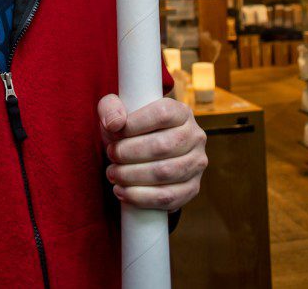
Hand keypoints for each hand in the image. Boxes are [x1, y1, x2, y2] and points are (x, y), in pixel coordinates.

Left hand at [98, 94, 207, 210]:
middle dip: (129, 153)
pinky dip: (142, 198)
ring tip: (113, 174)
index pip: (161, 114)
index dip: (134, 125)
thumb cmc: (130, 128)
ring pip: (165, 173)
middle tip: (111, 155)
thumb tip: (114, 124)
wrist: (143, 152)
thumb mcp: (117, 110)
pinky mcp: (193, 188)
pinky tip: (123, 192)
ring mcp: (197, 163)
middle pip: (162, 146)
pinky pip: (169, 197)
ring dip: (132, 176)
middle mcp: (195, 135)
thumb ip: (110, 109)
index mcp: (181, 111)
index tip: (114, 133)